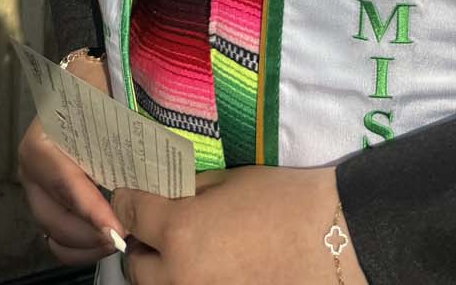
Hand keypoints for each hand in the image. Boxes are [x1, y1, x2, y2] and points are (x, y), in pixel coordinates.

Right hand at [16, 53, 126, 266]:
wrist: (95, 82)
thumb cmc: (106, 90)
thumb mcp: (113, 97)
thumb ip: (128, 120)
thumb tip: (157, 152)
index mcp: (42, 138)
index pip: (63, 180)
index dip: (89, 208)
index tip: (118, 227)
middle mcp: (33, 167)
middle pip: (52, 216)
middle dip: (90, 234)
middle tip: (126, 238)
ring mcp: (37, 188)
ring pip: (53, 233)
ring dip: (86, 245)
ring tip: (121, 241)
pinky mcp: (48, 204)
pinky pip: (57, 238)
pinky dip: (81, 248)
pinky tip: (109, 241)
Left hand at [112, 164, 368, 284]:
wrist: (327, 241)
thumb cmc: (280, 200)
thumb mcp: (227, 181)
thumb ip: (187, 190)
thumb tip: (163, 194)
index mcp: (179, 232)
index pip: (129, 214)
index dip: (128, 200)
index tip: (133, 195)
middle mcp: (178, 275)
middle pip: (134, 266)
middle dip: (142, 244)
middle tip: (158, 227)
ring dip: (161, 269)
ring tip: (184, 250)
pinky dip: (188, 280)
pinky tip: (209, 265)